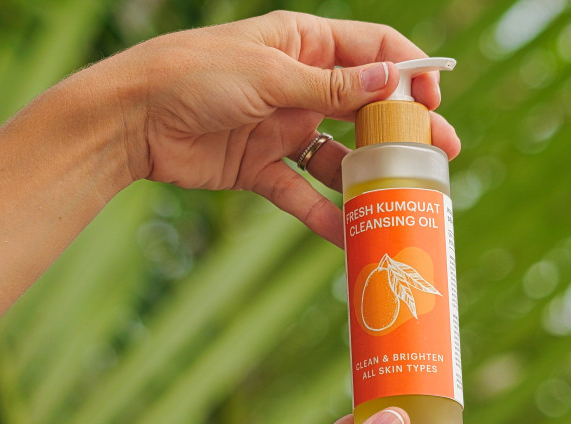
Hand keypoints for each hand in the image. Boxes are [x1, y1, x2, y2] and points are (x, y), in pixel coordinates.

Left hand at [107, 11, 461, 245]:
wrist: (129, 119)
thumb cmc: (194, 74)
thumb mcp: (269, 74)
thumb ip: (330, 86)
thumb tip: (392, 80)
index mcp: (303, 43)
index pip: (372, 50)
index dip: (408, 72)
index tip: (432, 103)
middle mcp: (299, 83)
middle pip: (364, 107)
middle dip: (402, 132)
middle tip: (440, 158)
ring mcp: (281, 126)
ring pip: (338, 155)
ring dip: (368, 177)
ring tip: (403, 200)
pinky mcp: (260, 167)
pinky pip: (301, 192)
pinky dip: (323, 213)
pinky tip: (349, 234)